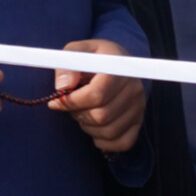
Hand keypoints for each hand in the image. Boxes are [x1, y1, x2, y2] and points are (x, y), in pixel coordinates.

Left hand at [49, 40, 142, 155]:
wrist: (117, 63)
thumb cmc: (93, 58)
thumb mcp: (76, 52)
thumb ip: (66, 65)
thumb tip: (63, 87)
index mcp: (118, 69)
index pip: (96, 95)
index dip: (72, 102)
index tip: (56, 100)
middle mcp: (134, 89)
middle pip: (101, 116)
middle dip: (78, 115)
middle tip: (71, 107)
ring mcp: (139, 107)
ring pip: (109, 131)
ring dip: (88, 128)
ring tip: (83, 114)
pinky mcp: (139, 121)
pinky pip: (123, 143)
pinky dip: (104, 142)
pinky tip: (94, 129)